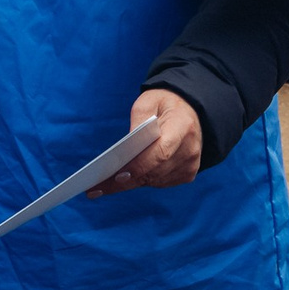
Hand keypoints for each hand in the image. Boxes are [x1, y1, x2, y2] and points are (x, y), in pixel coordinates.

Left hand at [89, 89, 203, 196]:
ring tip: (104, 186)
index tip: (117, 176)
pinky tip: (123, 181)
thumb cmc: (165, 104)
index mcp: (182, 127)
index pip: (160, 153)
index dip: (139, 166)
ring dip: (131, 183)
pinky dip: (142, 181)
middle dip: (125, 180)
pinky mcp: (187, 173)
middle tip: (98, 187)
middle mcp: (190, 149)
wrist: (190, 110)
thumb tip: (125, 151)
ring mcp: (190, 164)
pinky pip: (160, 182)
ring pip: (155, 181)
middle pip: (155, 172)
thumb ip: (137, 122)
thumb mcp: (148, 101)